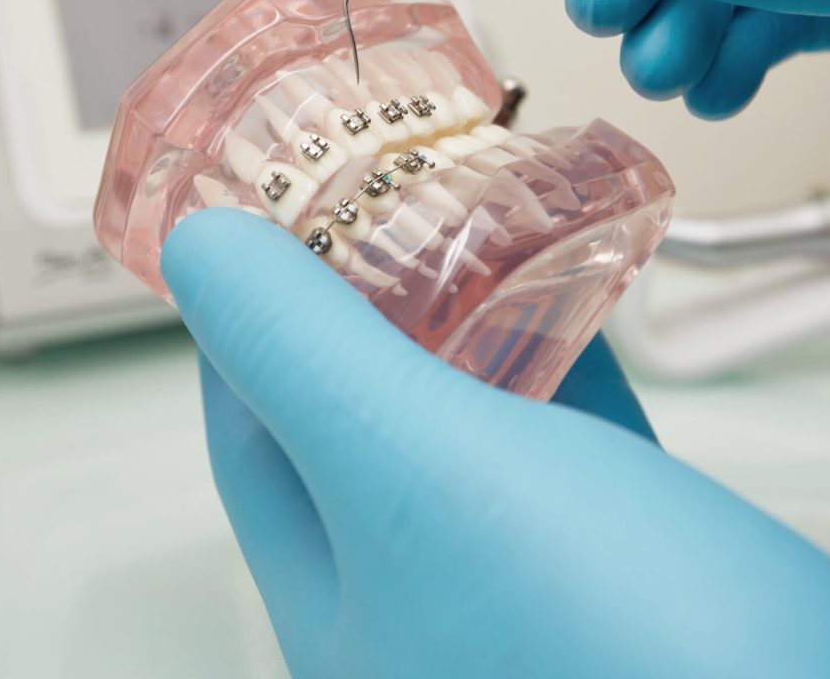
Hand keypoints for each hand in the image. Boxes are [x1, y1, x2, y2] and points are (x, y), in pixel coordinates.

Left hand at [162, 208, 829, 678]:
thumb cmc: (626, 657)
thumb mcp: (421, 474)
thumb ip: (305, 355)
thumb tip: (203, 254)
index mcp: (340, 595)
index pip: (251, 427)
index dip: (246, 315)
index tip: (259, 223)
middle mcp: (420, 590)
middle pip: (359, 408)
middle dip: (361, 295)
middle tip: (371, 196)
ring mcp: (523, 569)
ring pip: (467, 407)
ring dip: (463, 309)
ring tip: (461, 212)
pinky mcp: (623, 546)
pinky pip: (562, 418)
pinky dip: (555, 339)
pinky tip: (567, 276)